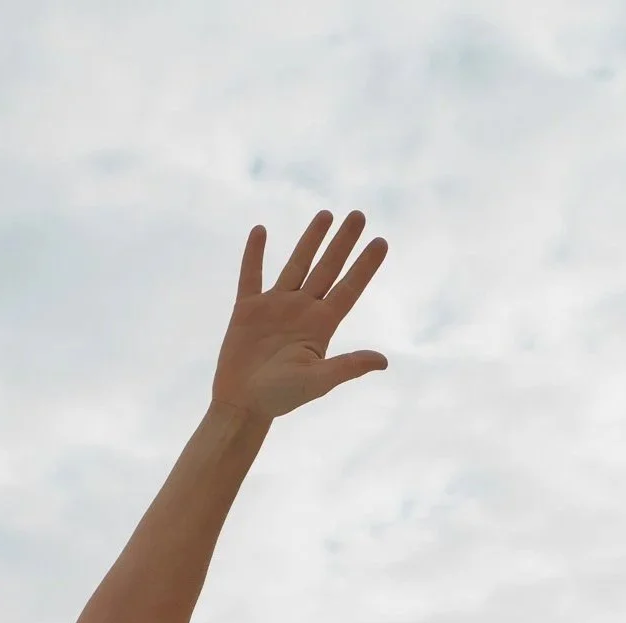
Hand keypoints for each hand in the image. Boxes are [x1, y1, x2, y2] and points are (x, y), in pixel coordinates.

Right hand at [212, 210, 387, 420]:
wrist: (242, 405)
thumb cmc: (281, 398)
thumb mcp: (318, 382)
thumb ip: (348, 366)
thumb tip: (383, 361)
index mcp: (321, 325)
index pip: (349, 288)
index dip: (365, 266)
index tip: (381, 241)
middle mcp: (302, 310)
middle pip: (328, 268)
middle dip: (342, 242)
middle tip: (359, 215)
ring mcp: (276, 306)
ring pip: (297, 264)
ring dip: (310, 239)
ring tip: (326, 214)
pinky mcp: (248, 309)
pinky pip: (251, 275)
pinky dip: (254, 254)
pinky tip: (260, 231)